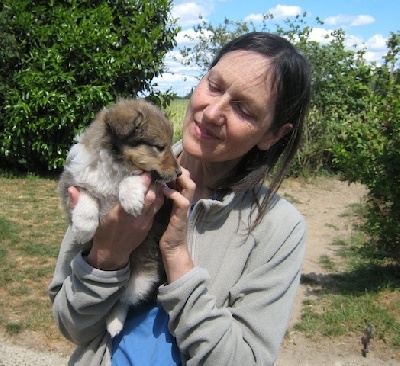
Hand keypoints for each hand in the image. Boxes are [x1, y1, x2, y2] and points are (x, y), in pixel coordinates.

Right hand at [68, 173, 164, 269]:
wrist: (111, 255)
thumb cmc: (101, 234)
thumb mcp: (90, 220)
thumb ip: (78, 205)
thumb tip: (72, 189)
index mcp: (119, 215)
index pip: (133, 197)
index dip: (140, 183)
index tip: (143, 171)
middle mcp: (134, 218)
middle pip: (150, 198)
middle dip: (152, 183)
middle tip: (152, 170)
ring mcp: (144, 222)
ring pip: (157, 202)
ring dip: (158, 189)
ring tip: (156, 177)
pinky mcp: (149, 225)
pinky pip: (157, 209)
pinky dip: (158, 198)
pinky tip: (156, 189)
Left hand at [160, 168, 195, 282]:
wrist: (172, 248)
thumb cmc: (167, 230)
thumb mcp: (165, 210)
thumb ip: (164, 199)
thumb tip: (156, 186)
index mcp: (181, 199)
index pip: (184, 180)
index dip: (178, 171)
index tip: (167, 165)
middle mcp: (185, 201)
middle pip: (189, 180)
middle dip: (181, 171)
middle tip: (168, 166)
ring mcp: (185, 209)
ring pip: (190, 187)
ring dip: (181, 179)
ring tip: (169, 175)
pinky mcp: (182, 217)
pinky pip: (183, 201)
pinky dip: (175, 194)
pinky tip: (166, 191)